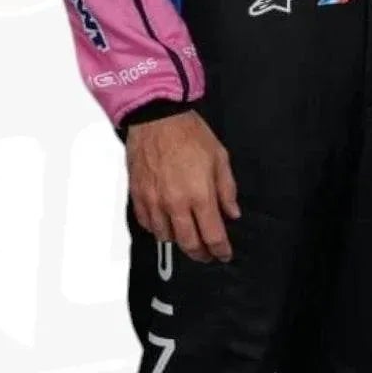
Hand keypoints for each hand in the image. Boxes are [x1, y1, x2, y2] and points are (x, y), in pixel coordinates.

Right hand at [126, 110, 241, 261]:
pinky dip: (158, 229)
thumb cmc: (188, 133)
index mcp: (200, 195)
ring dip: (179, 241)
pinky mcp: (138, 196)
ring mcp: (155, 202)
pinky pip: (147, 224)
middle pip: (189, 244)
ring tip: (187, 236)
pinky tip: (166, 224)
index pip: (213, 236)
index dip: (221, 250)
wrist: (156, 118)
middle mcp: (176, 203)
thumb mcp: (219, 158)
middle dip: (201, 254)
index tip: (224, 254)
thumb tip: (232, 213)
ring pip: (166, 237)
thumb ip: (227, 190)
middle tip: (207, 254)